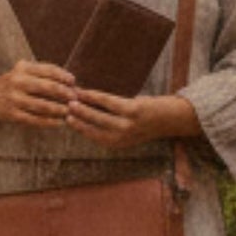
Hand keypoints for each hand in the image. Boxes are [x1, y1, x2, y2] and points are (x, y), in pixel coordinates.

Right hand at [0, 59, 79, 128]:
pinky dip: (50, 122)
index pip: (48, 70)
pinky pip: (35, 120)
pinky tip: (60, 123)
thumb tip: (72, 83)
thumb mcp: (23, 71)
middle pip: (47, 87)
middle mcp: (18, 82)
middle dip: (64, 93)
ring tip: (70, 111)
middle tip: (75, 98)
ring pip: (43, 106)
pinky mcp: (13, 115)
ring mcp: (15, 99)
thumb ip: (44, 73)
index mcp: (22, 68)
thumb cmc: (13, 83)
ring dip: (60, 109)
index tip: (73, 82)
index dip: (63, 76)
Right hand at [66, 89, 200, 152]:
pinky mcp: (133, 111)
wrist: (172, 118)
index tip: (66, 120)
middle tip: (63, 109)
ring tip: (71, 100)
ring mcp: (127, 125)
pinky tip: (87, 92)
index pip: (93, 137)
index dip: (79, 128)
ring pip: (98, 116)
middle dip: (77, 119)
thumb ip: (109, 126)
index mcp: (119, 143)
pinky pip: (108, 103)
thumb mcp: (127, 130)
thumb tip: (87, 115)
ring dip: (83, 108)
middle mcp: (122, 137)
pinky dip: (95, 97)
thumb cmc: (147, 122)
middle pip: (93, 128)